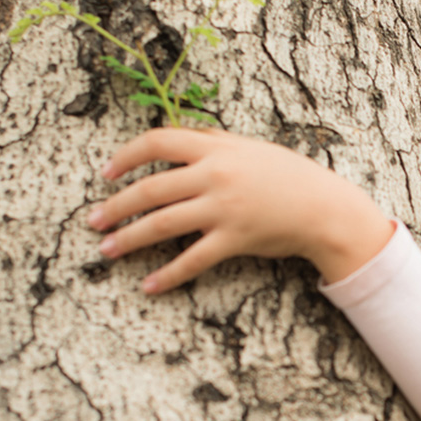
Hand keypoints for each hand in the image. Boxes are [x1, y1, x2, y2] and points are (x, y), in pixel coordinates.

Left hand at [87, 128, 393, 292]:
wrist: (326, 208)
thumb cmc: (291, 176)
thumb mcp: (252, 148)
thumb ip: (215, 142)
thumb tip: (180, 135)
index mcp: (217, 149)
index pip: (158, 141)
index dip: (126, 156)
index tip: (106, 172)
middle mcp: (216, 175)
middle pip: (150, 189)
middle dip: (115, 206)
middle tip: (94, 220)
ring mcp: (224, 209)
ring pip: (162, 223)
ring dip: (129, 238)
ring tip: (108, 249)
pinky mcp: (235, 239)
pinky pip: (193, 259)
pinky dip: (168, 274)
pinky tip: (149, 284)